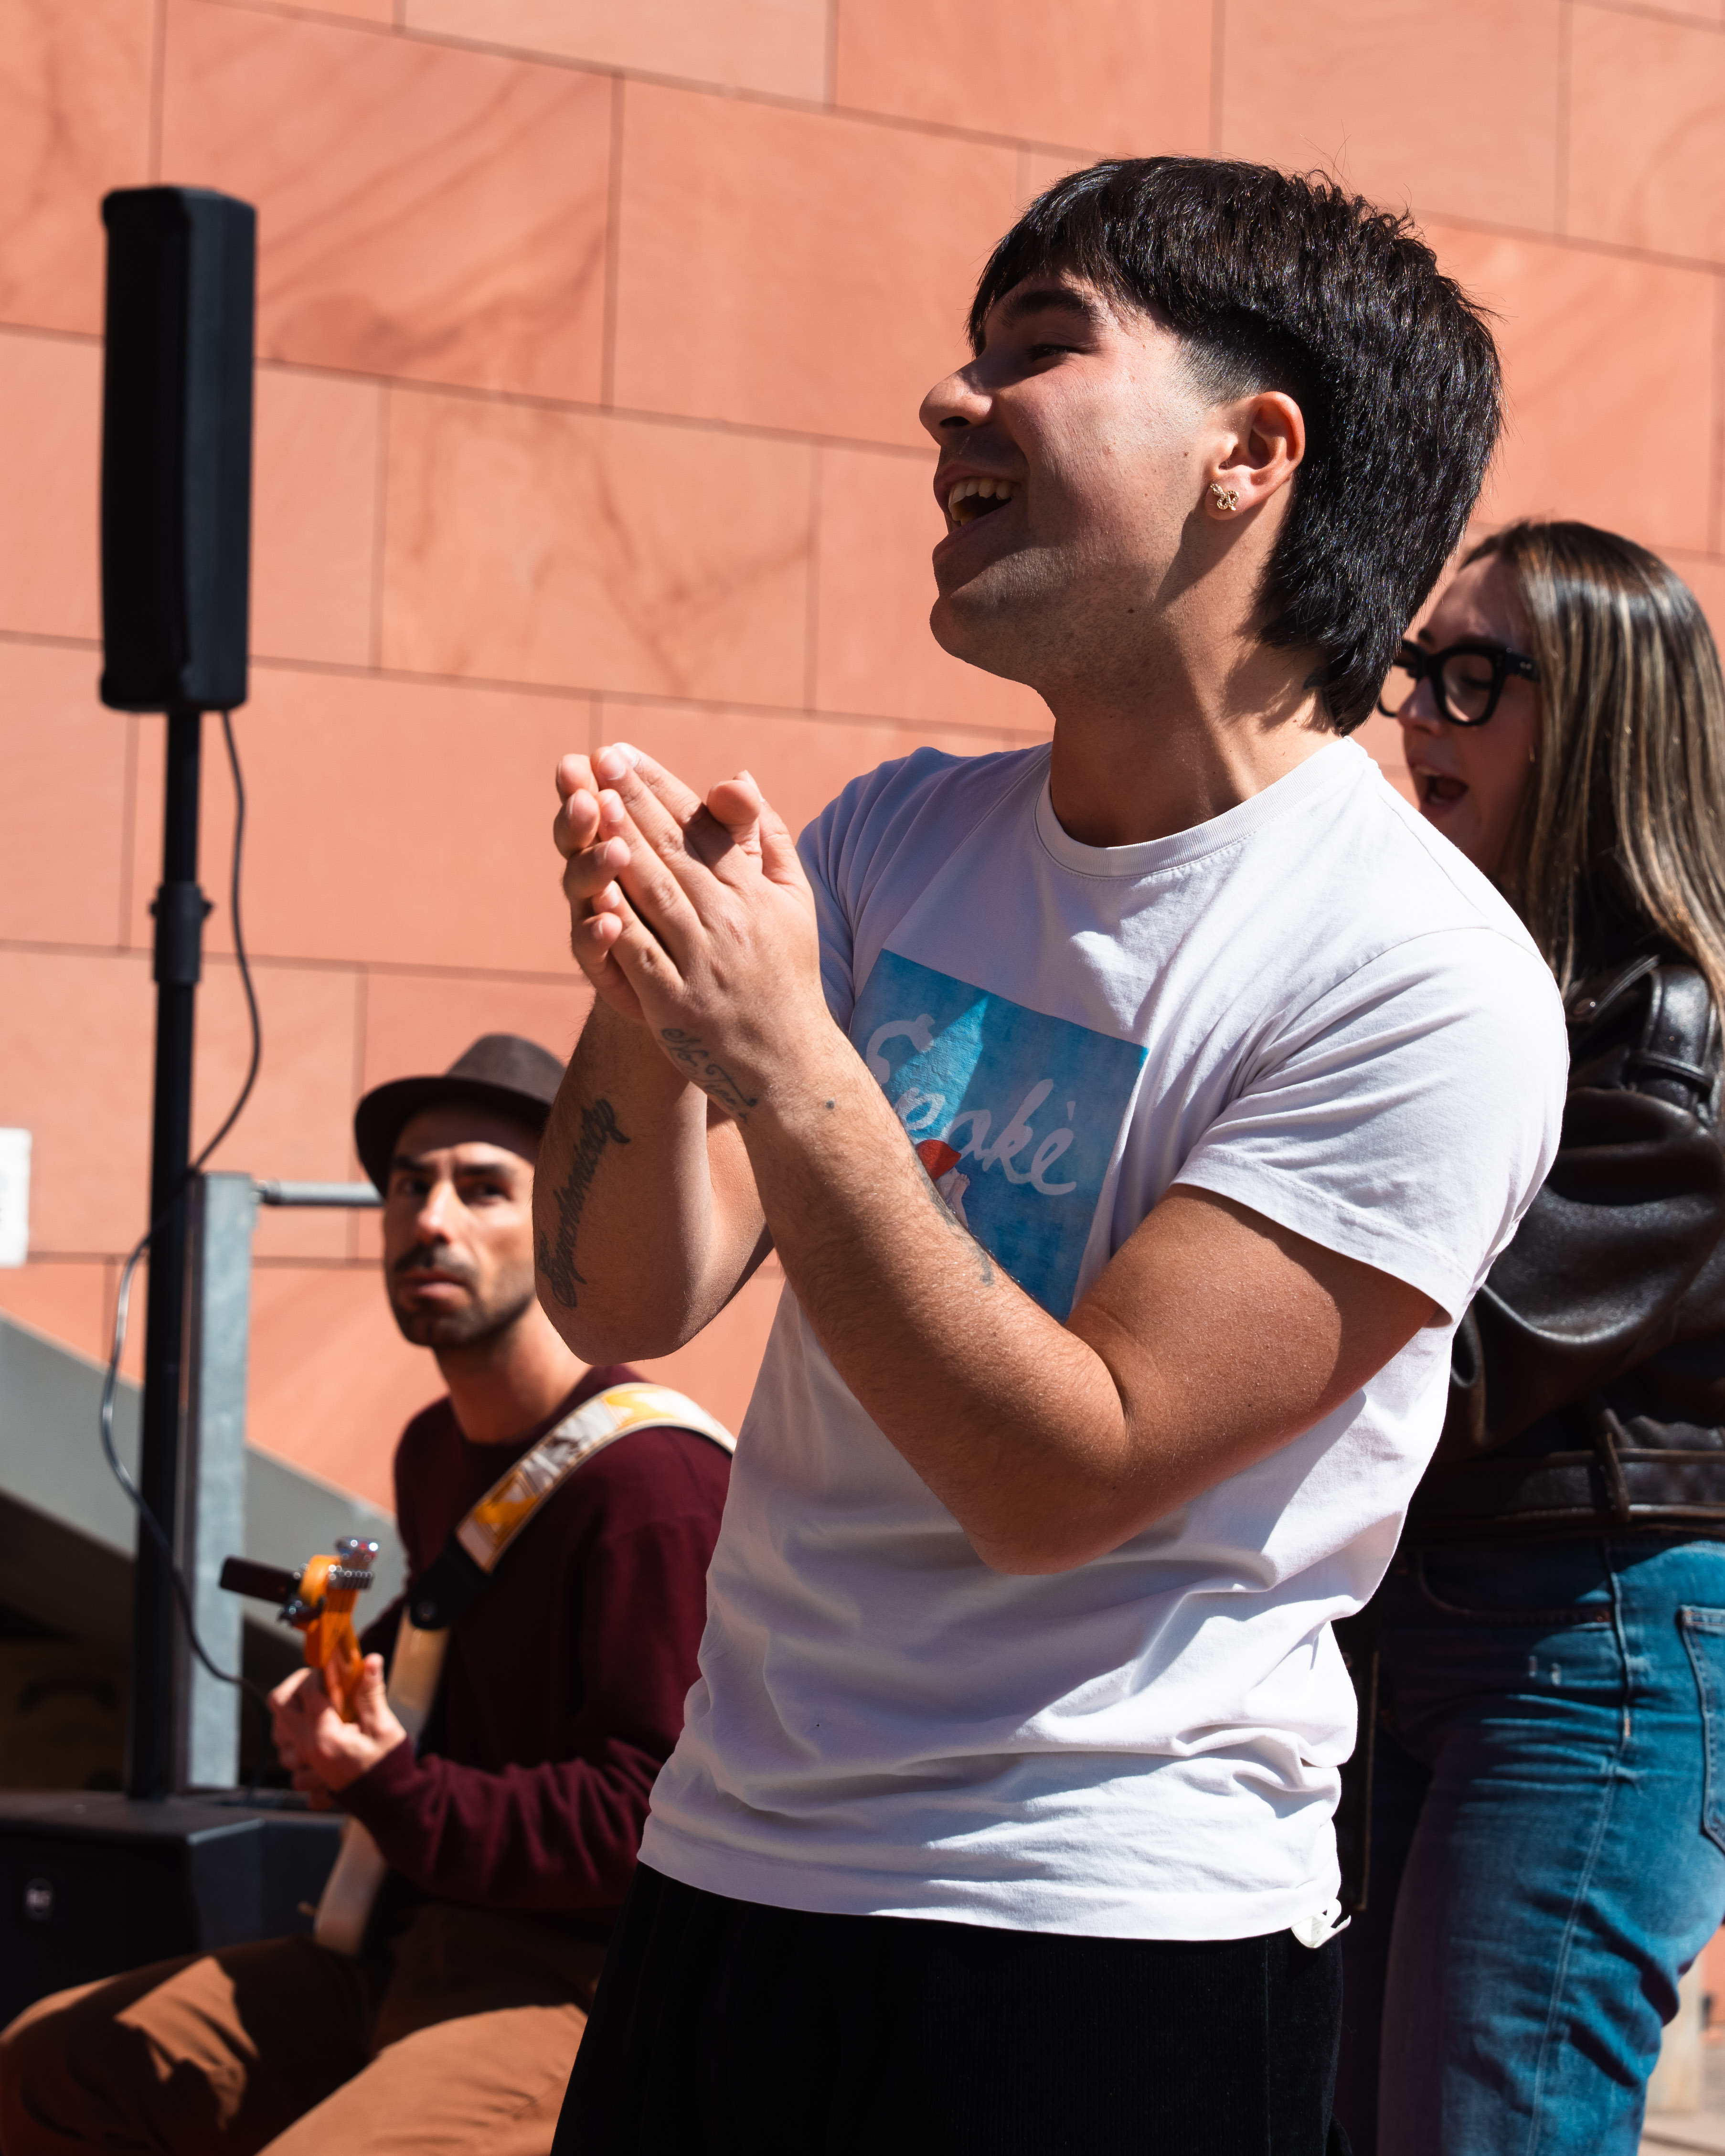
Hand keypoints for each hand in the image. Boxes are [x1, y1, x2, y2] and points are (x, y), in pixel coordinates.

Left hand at [268, 1657, 406, 1805]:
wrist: (388, 1804)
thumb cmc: (387, 1766)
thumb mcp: (383, 1727)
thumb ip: (371, 1693)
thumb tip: (370, 1660)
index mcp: (324, 1736)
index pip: (308, 1690)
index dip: (321, 1673)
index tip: (336, 1669)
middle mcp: (306, 1749)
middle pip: (279, 1704)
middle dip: (296, 1686)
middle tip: (318, 1682)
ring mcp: (303, 1763)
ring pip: (278, 1730)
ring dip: (294, 1714)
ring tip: (318, 1710)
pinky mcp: (306, 1774)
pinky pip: (286, 1754)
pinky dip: (295, 1742)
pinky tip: (316, 1736)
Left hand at [554, 744, 827, 1112]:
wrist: (788, 1064)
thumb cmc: (789, 977)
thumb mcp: (795, 902)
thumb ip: (768, 838)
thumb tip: (739, 776)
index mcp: (752, 892)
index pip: (701, 825)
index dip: (657, 787)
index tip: (620, 752)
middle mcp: (729, 920)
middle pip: (673, 850)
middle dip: (632, 801)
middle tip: (595, 759)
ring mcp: (702, 962)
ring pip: (655, 894)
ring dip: (621, 847)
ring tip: (590, 804)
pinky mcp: (676, 1003)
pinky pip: (642, 955)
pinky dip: (619, 924)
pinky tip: (593, 891)